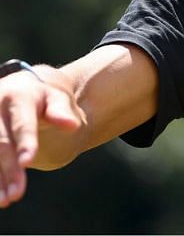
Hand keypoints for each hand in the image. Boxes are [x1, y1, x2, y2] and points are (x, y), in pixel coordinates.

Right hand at [0, 69, 83, 207]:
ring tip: (5, 200)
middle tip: (17, 194)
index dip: (24, 142)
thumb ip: (62, 111)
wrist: (26, 87)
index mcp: (18, 96)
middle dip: (9, 169)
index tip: (27, 162)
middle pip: (1, 142)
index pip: (22, 123)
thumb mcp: (58, 98)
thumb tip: (71, 124)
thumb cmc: (47, 96)